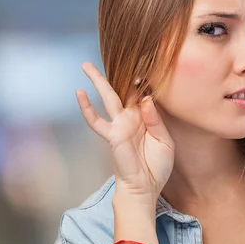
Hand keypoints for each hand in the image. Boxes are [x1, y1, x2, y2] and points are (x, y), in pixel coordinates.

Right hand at [75, 62, 173, 204]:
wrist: (146, 187)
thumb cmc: (157, 166)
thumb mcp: (165, 141)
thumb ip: (156, 120)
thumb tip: (146, 98)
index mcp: (146, 118)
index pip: (142, 94)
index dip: (143, 79)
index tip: (145, 60)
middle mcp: (131, 118)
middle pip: (123, 90)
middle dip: (118, 73)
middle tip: (112, 56)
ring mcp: (120, 126)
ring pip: (107, 98)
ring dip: (98, 82)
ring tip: (87, 66)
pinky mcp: (112, 136)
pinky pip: (96, 120)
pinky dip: (87, 108)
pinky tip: (79, 93)